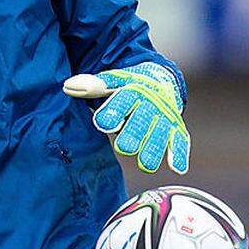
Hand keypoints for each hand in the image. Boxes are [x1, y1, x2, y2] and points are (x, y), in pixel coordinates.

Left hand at [62, 62, 189, 174]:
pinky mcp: (176, 130)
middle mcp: (151, 104)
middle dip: (133, 135)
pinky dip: (178, 154)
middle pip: (141, 123)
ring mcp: (165, 118)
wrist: (160, 81)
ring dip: (153, 150)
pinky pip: (180, 142)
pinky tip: (176, 168)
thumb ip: (91, 86)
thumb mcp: (111, 82)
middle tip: (124, 147)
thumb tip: (68, 86)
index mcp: (133, 90)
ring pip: (159, 136)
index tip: (103, 123)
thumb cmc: (127, 87)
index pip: (123, 101)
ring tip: (145, 164)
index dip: (113, 112)